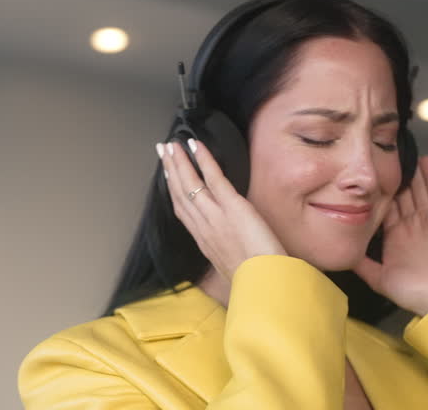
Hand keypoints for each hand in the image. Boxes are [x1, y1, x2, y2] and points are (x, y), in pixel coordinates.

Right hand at [157, 138, 286, 280]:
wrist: (265, 282)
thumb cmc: (255, 277)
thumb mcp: (232, 265)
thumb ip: (225, 250)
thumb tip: (226, 243)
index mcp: (204, 240)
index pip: (182, 210)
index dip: (172, 189)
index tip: (167, 175)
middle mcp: (204, 227)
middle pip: (180, 193)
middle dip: (170, 170)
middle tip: (162, 151)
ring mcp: (215, 216)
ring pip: (190, 184)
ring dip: (179, 161)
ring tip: (172, 145)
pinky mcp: (232, 207)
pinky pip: (213, 178)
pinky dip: (203, 160)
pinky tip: (196, 146)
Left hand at [353, 155, 427, 315]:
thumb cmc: (413, 293)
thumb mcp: (377, 277)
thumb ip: (360, 264)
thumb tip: (340, 253)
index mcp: (395, 237)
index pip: (384, 208)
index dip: (376, 194)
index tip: (365, 178)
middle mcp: (411, 225)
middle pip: (400, 195)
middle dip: (392, 178)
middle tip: (382, 157)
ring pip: (417, 189)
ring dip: (411, 172)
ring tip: (402, 153)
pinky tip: (425, 162)